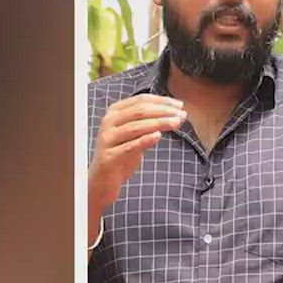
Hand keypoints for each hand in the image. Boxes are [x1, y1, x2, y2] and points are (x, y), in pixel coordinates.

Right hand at [88, 95, 185, 240]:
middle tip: (181, 114)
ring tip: (176, 123)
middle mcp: (108, 122)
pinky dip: (145, 140)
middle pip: (139, 111)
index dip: (162, 101)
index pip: (141, 100)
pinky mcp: (108, 157)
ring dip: (159, 123)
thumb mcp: (136, 137)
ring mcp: (107, 139)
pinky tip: (158, 136)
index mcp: (115, 113)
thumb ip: (151, 125)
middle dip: (163, 111)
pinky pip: (129, 147)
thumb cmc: (120, 156)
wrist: (101, 182)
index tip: (180, 105)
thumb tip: (177, 115)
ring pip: (135, 126)